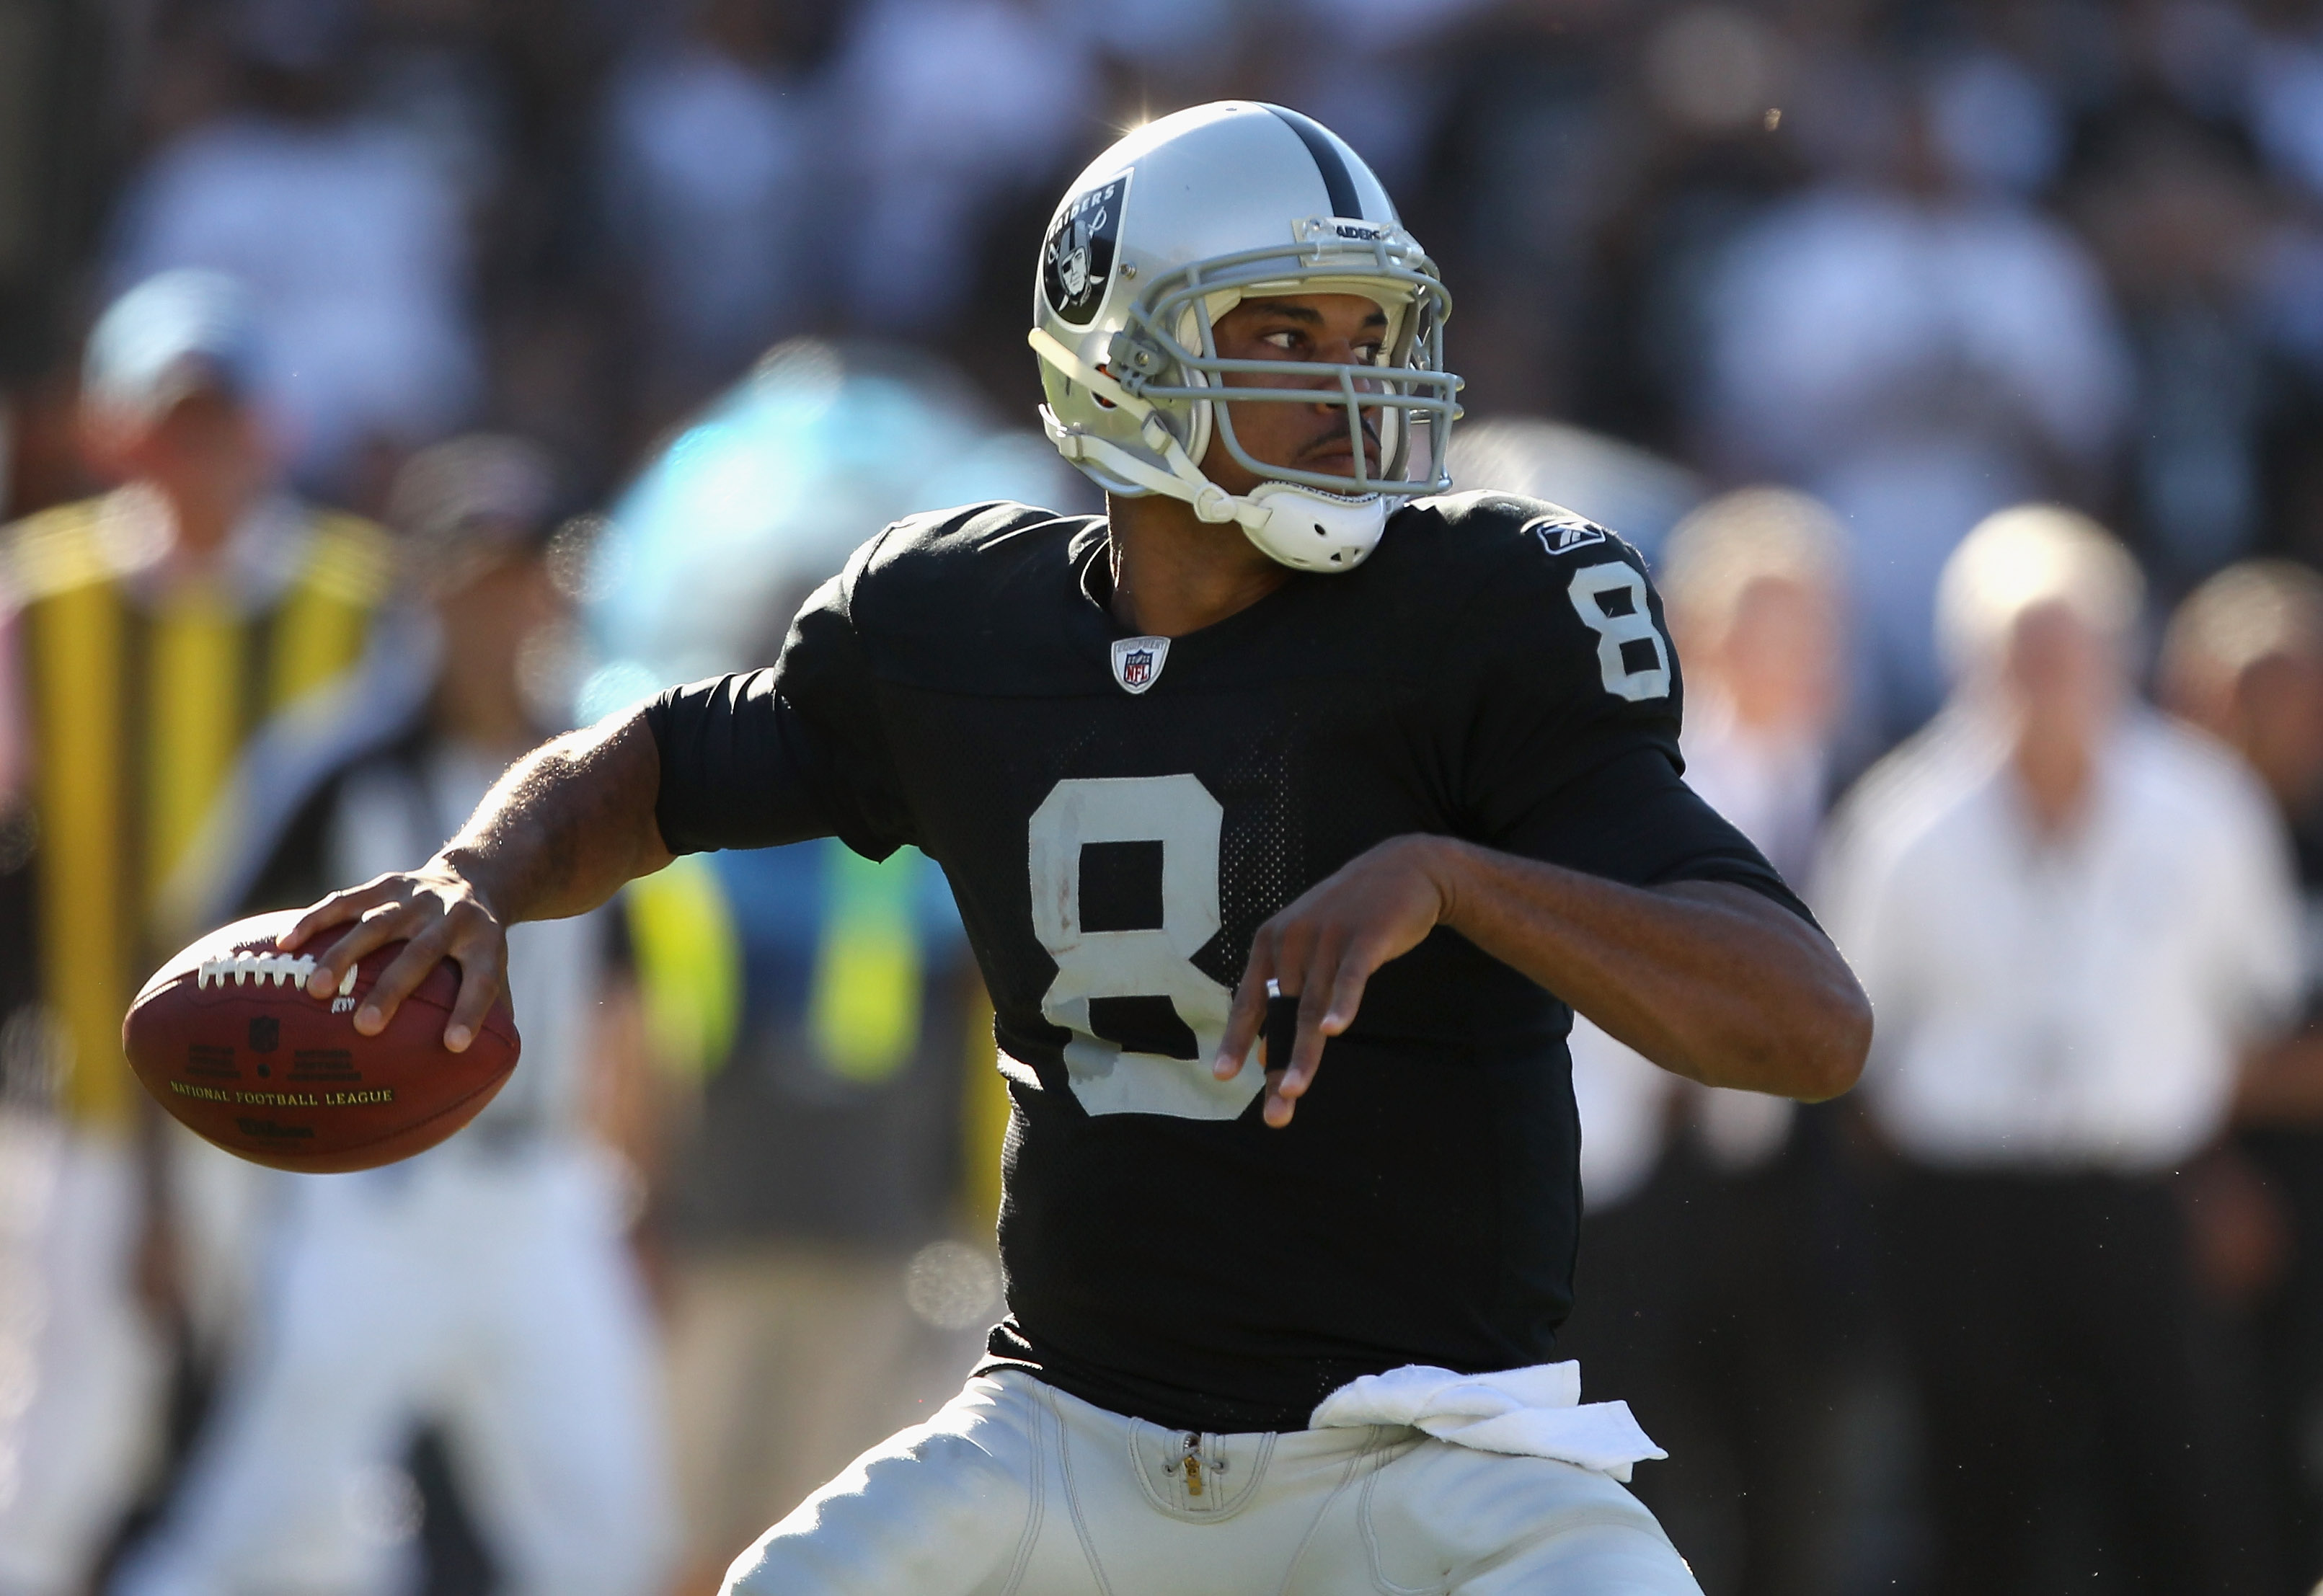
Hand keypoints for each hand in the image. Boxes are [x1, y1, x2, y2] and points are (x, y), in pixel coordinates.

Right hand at [280, 856, 508, 1051]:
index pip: (481, 981)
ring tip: (316, 991)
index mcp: (485, 943)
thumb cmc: (476, 948)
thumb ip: (492, 1019)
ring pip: (378, 925)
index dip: (469, 1012)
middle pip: (421, 954)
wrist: (474, 878)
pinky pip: (346, 901)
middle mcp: (452, 917)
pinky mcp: (385, 885)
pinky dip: (315, 921)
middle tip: (365, 1027)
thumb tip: (479, 1082)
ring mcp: (416, 898)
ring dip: (345, 955)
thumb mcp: (498, 972)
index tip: (453, 1046)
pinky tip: (285, 945)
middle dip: (393, 989)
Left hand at [1214, 835, 1458, 1126]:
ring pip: (1311, 1005)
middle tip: (1275, 1110)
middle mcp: (1292, 939)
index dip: (1237, 1040)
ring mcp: (1327, 936)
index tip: (1222, 1076)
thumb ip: (1292, 988)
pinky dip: (1342, 1004)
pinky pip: (1349, 976)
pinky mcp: (1363, 936)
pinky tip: (1334, 1030)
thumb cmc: (1352, 918)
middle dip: (1277, 1065)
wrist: (1402, 870)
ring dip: (1303, 1052)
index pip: (1250, 1001)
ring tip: (1293, 1090)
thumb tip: (1271, 1047)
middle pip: (1281, 1014)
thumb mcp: (1312, 945)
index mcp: (1271, 943)